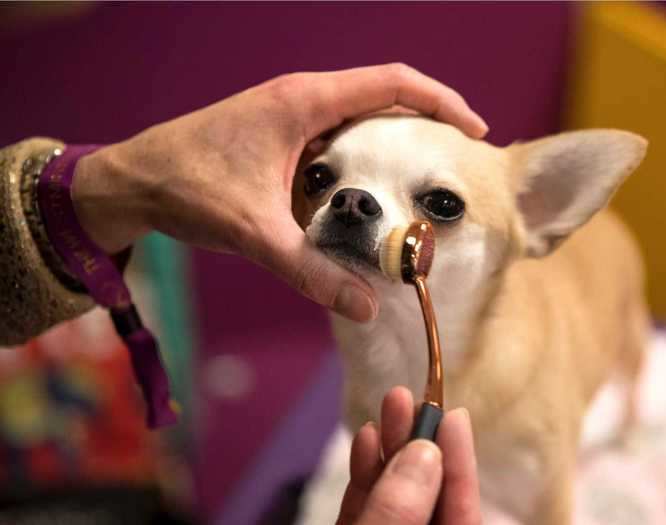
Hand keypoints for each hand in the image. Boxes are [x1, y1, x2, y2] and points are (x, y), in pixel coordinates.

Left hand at [72, 64, 487, 321]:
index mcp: (304, 101)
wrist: (131, 183)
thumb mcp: (256, 232)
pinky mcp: (277, 140)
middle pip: (382, 100)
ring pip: (357, 124)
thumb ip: (312, 272)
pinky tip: (365, 201)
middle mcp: (301, 100)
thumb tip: (364, 306)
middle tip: (452, 166)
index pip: (393, 83)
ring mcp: (288, 118)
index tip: (473, 131)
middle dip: (423, 128)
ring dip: (389, 148)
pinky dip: (357, 165)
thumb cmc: (186, 188)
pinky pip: (332, 144)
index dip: (442, 102)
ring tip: (420, 185)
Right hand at [337, 387, 480, 524]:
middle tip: (416, 400)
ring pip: (394, 492)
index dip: (460, 465)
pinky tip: (366, 437)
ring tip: (393, 401)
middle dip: (422, 444)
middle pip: (426, 495)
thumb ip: (398, 510)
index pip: (462, 515)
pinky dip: (366, 470)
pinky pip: (366, 501)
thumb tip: (425, 452)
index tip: (456, 416)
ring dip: (393, 445)